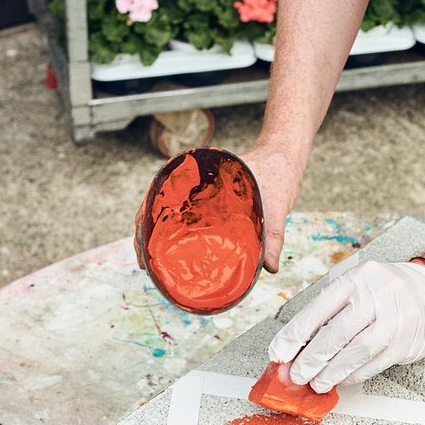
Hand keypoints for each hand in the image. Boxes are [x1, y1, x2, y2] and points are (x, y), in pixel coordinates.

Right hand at [132, 142, 302, 272]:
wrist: (283, 155)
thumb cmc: (276, 175)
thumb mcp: (275, 206)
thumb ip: (273, 236)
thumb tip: (270, 268)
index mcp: (199, 180)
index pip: (157, 198)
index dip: (143, 222)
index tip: (141, 246)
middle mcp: (195, 186)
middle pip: (157, 208)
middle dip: (146, 234)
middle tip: (144, 263)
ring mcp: (202, 194)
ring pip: (171, 213)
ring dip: (159, 233)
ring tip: (153, 261)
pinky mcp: (212, 201)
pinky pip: (188, 216)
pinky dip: (179, 231)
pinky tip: (178, 249)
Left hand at [268, 259, 424, 391]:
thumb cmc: (387, 291)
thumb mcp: (359, 286)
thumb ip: (330, 311)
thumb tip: (297, 345)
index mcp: (358, 278)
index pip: (319, 308)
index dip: (295, 335)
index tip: (279, 353)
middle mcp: (378, 295)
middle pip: (336, 333)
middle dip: (311, 359)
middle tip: (295, 375)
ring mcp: (395, 320)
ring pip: (355, 352)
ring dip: (331, 372)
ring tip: (317, 382)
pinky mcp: (406, 342)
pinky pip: (374, 364)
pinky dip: (353, 374)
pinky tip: (341, 379)